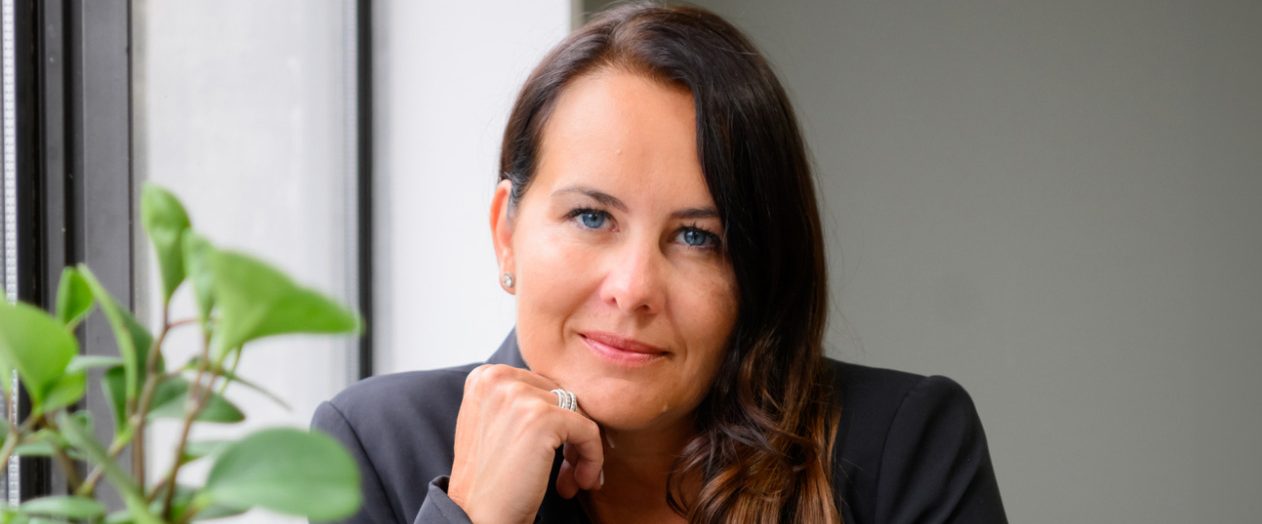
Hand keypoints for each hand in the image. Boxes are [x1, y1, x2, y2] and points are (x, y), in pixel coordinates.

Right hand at [448, 364, 603, 522]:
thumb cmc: (490, 478)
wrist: (478, 517)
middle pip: (561, 395)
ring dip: (581, 449)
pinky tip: (582, 482)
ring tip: (571, 478)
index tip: (554, 450)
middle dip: (569, 433)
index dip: (554, 418)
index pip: (541, 385)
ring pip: (578, 412)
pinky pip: (589, 430)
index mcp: (484, 376)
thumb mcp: (493, 424)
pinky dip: (593, 458)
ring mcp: (519, 395)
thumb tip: (568, 394)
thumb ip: (519, 401)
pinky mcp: (543, 417)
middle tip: (565, 469)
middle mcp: (498, 378)